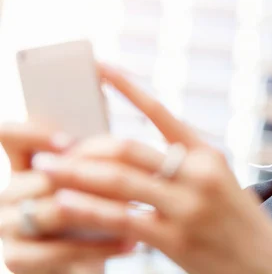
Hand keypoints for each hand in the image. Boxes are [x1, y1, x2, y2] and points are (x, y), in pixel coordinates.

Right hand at [0, 123, 133, 273]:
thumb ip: (93, 160)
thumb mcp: (92, 181)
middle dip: (93, 175)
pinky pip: (59, 250)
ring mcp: (7, 226)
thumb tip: (125, 146)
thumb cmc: (93, 209)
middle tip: (133, 176)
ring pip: (56, 211)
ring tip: (138, 207)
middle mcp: (8, 193)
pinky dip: (100, 246)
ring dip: (104, 209)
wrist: (82, 258)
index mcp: (24, 165)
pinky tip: (130, 241)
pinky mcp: (15, 258)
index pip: (10, 134)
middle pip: (46, 176)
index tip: (70, 142)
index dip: (35, 132)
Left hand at [37, 64, 271, 273]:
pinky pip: (123, 220)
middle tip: (52, 147)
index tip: (100, 68)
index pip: (161, 110)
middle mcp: (198, 174)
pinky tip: (65, 204)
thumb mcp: (220, 182)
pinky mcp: (177, 240)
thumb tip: (134, 157)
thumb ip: (183, 165)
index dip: (127, 87)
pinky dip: (89, 212)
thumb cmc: (241, 224)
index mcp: (208, 154)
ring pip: (120, 182)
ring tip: (46, 168)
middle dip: (85, 147)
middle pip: (129, 149)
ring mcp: (187, 206)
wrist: (271, 266)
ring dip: (76, 174)